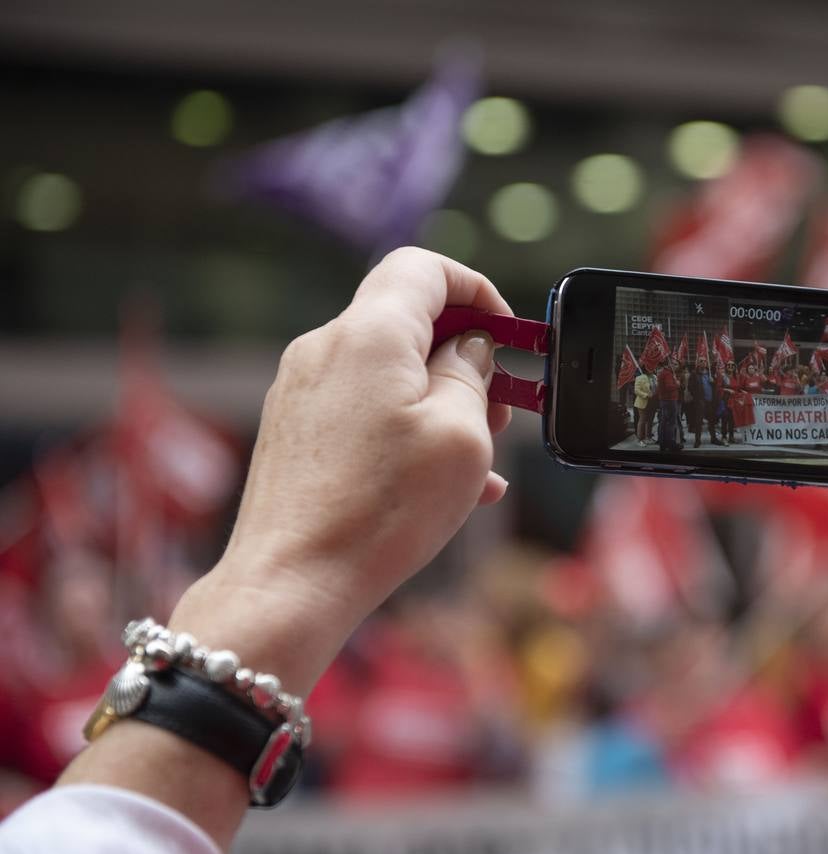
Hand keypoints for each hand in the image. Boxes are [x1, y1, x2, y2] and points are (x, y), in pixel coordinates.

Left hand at [169, 248, 511, 691]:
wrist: (292, 582)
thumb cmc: (383, 511)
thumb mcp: (461, 435)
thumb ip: (471, 373)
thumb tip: (469, 348)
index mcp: (370, 333)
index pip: (424, 267)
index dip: (475, 290)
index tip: (505, 334)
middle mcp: (326, 347)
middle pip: (406, 319)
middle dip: (463, 355)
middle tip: (500, 411)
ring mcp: (301, 389)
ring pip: (388, 371)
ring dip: (439, 400)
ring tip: (477, 460)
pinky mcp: (293, 429)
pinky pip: (362, 409)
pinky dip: (405, 429)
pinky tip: (439, 484)